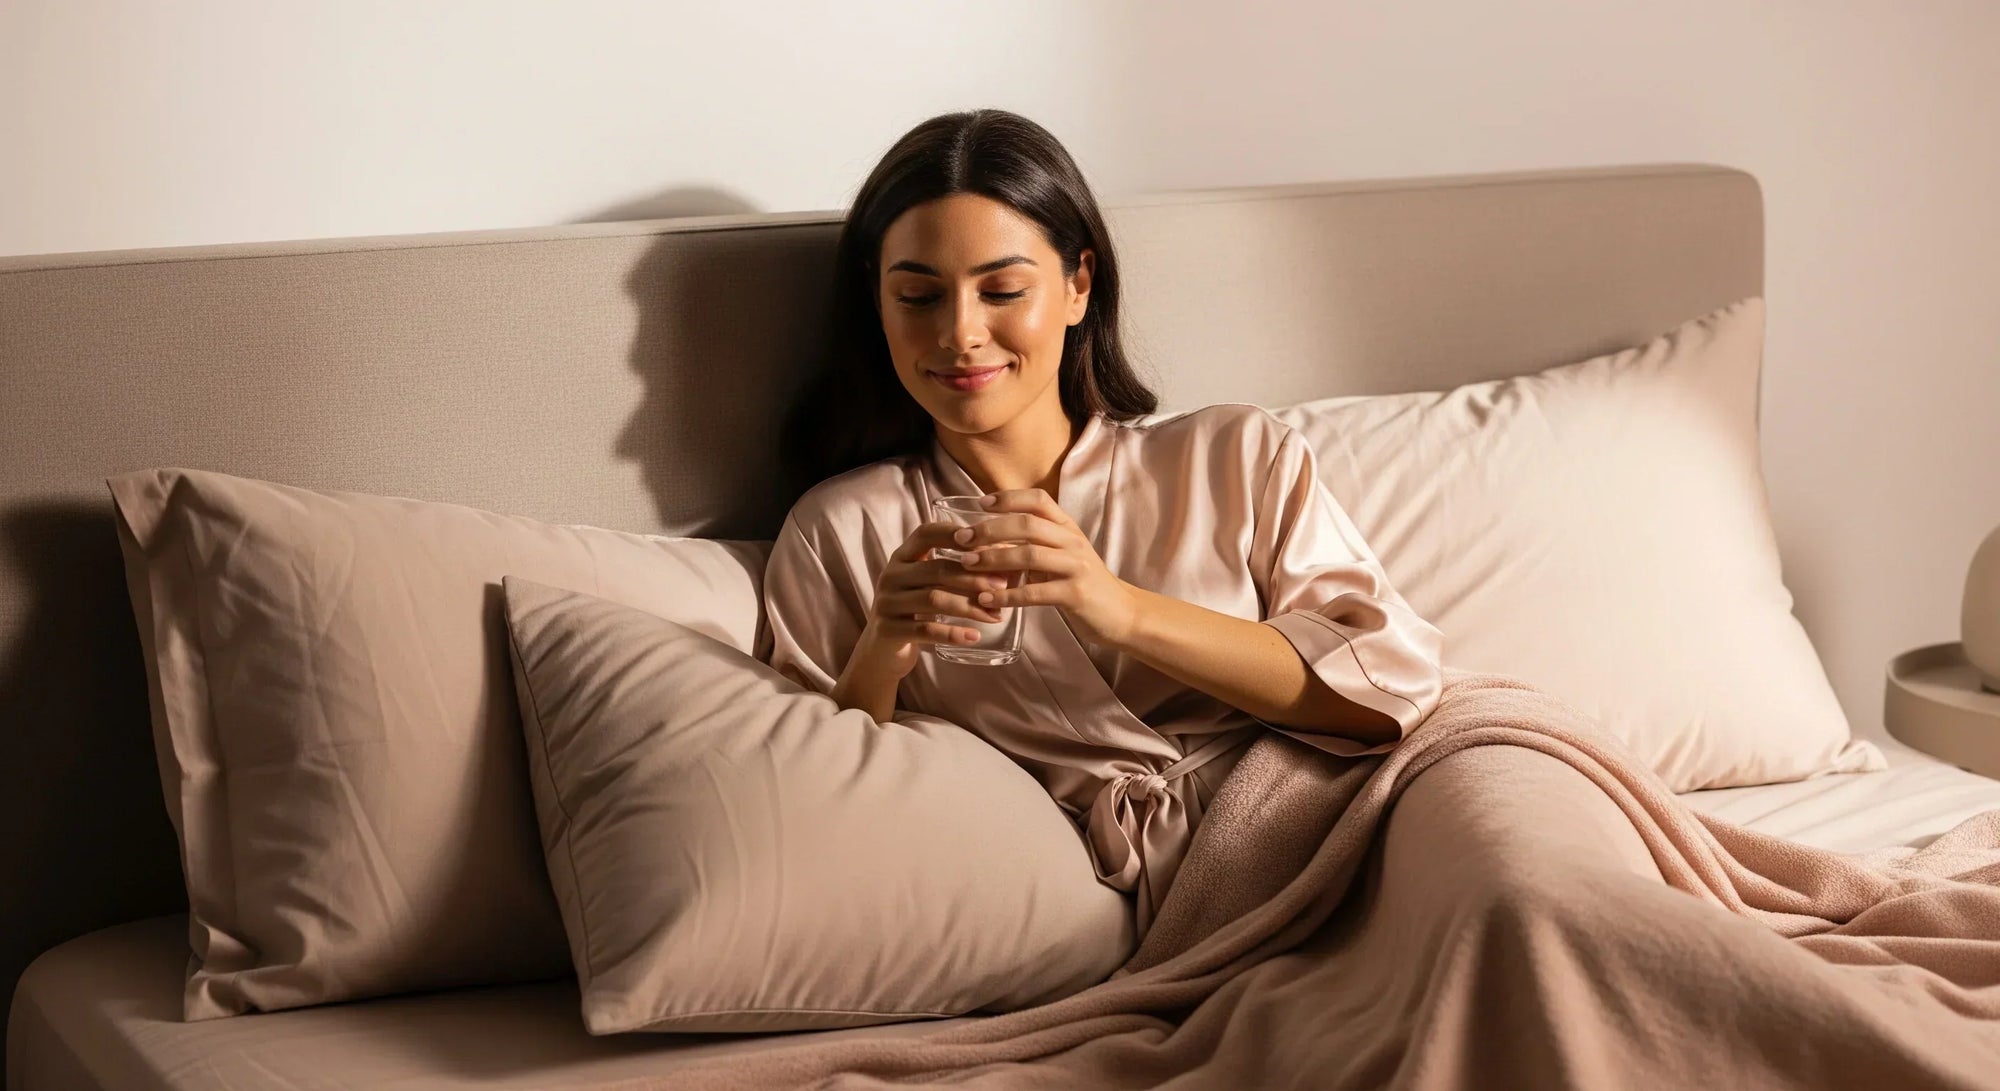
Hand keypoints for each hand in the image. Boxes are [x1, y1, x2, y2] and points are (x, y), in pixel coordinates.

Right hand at [857, 519, 1013, 677]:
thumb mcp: (925, 585)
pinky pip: (926, 630)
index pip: (926, 534)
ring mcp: (887, 603)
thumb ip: (952, 570)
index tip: (987, 545)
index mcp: (901, 557)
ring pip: (934, 599)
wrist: (882, 651)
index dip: (956, 535)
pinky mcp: (888, 630)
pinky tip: (974, 637)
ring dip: (969, 607)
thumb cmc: (914, 612)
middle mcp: (890, 576)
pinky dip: (953, 633)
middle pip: (936, 570)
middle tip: (1002, 587)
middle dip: (974, 578)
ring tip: (995, 615)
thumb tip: (1002, 558)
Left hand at [951, 488, 1139, 647]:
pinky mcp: (1075, 594)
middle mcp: (1073, 542)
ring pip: (1029, 555)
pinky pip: (1035, 592)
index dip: (1009, 498)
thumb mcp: (1061, 556)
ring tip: (967, 564)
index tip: (981, 503)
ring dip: (994, 559)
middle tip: (962, 538)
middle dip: (990, 529)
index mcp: (1068, 528)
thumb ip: (1032, 545)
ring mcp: (1076, 567)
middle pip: (1028, 524)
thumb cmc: (1083, 583)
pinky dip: (1007, 595)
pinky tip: (986, 598)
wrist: (1122, 614)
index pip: (1038, 500)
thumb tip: (988, 540)